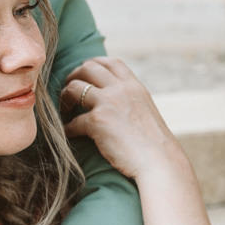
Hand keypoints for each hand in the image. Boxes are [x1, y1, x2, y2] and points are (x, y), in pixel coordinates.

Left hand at [61, 57, 182, 179]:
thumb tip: (117, 103)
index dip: (93, 64)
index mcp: (134, 87)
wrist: (160, 162)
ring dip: (65, 97)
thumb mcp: (146, 112)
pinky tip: (68, 134)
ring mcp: (108, 103)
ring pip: (74, 87)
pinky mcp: (97, 122)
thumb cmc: (154, 145)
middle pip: (88, 68)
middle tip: (69, 91)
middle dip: (74, 76)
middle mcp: (121, 89)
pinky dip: (67, 128)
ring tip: (65, 109)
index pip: (111, 62)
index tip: (83, 74)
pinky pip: (73, 121)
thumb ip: (130, 101)